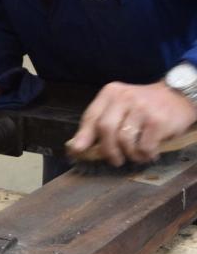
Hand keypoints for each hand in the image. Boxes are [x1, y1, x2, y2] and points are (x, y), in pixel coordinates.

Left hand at [67, 81, 196, 165]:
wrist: (177, 96)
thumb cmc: (143, 105)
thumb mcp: (120, 106)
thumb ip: (100, 122)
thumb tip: (77, 146)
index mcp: (110, 93)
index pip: (91, 116)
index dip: (83, 136)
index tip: (77, 151)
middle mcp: (124, 98)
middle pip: (105, 129)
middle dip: (107, 150)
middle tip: (115, 160)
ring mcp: (142, 109)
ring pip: (124, 141)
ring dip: (129, 154)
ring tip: (135, 155)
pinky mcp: (157, 121)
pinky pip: (144, 147)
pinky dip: (144, 155)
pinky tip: (148, 153)